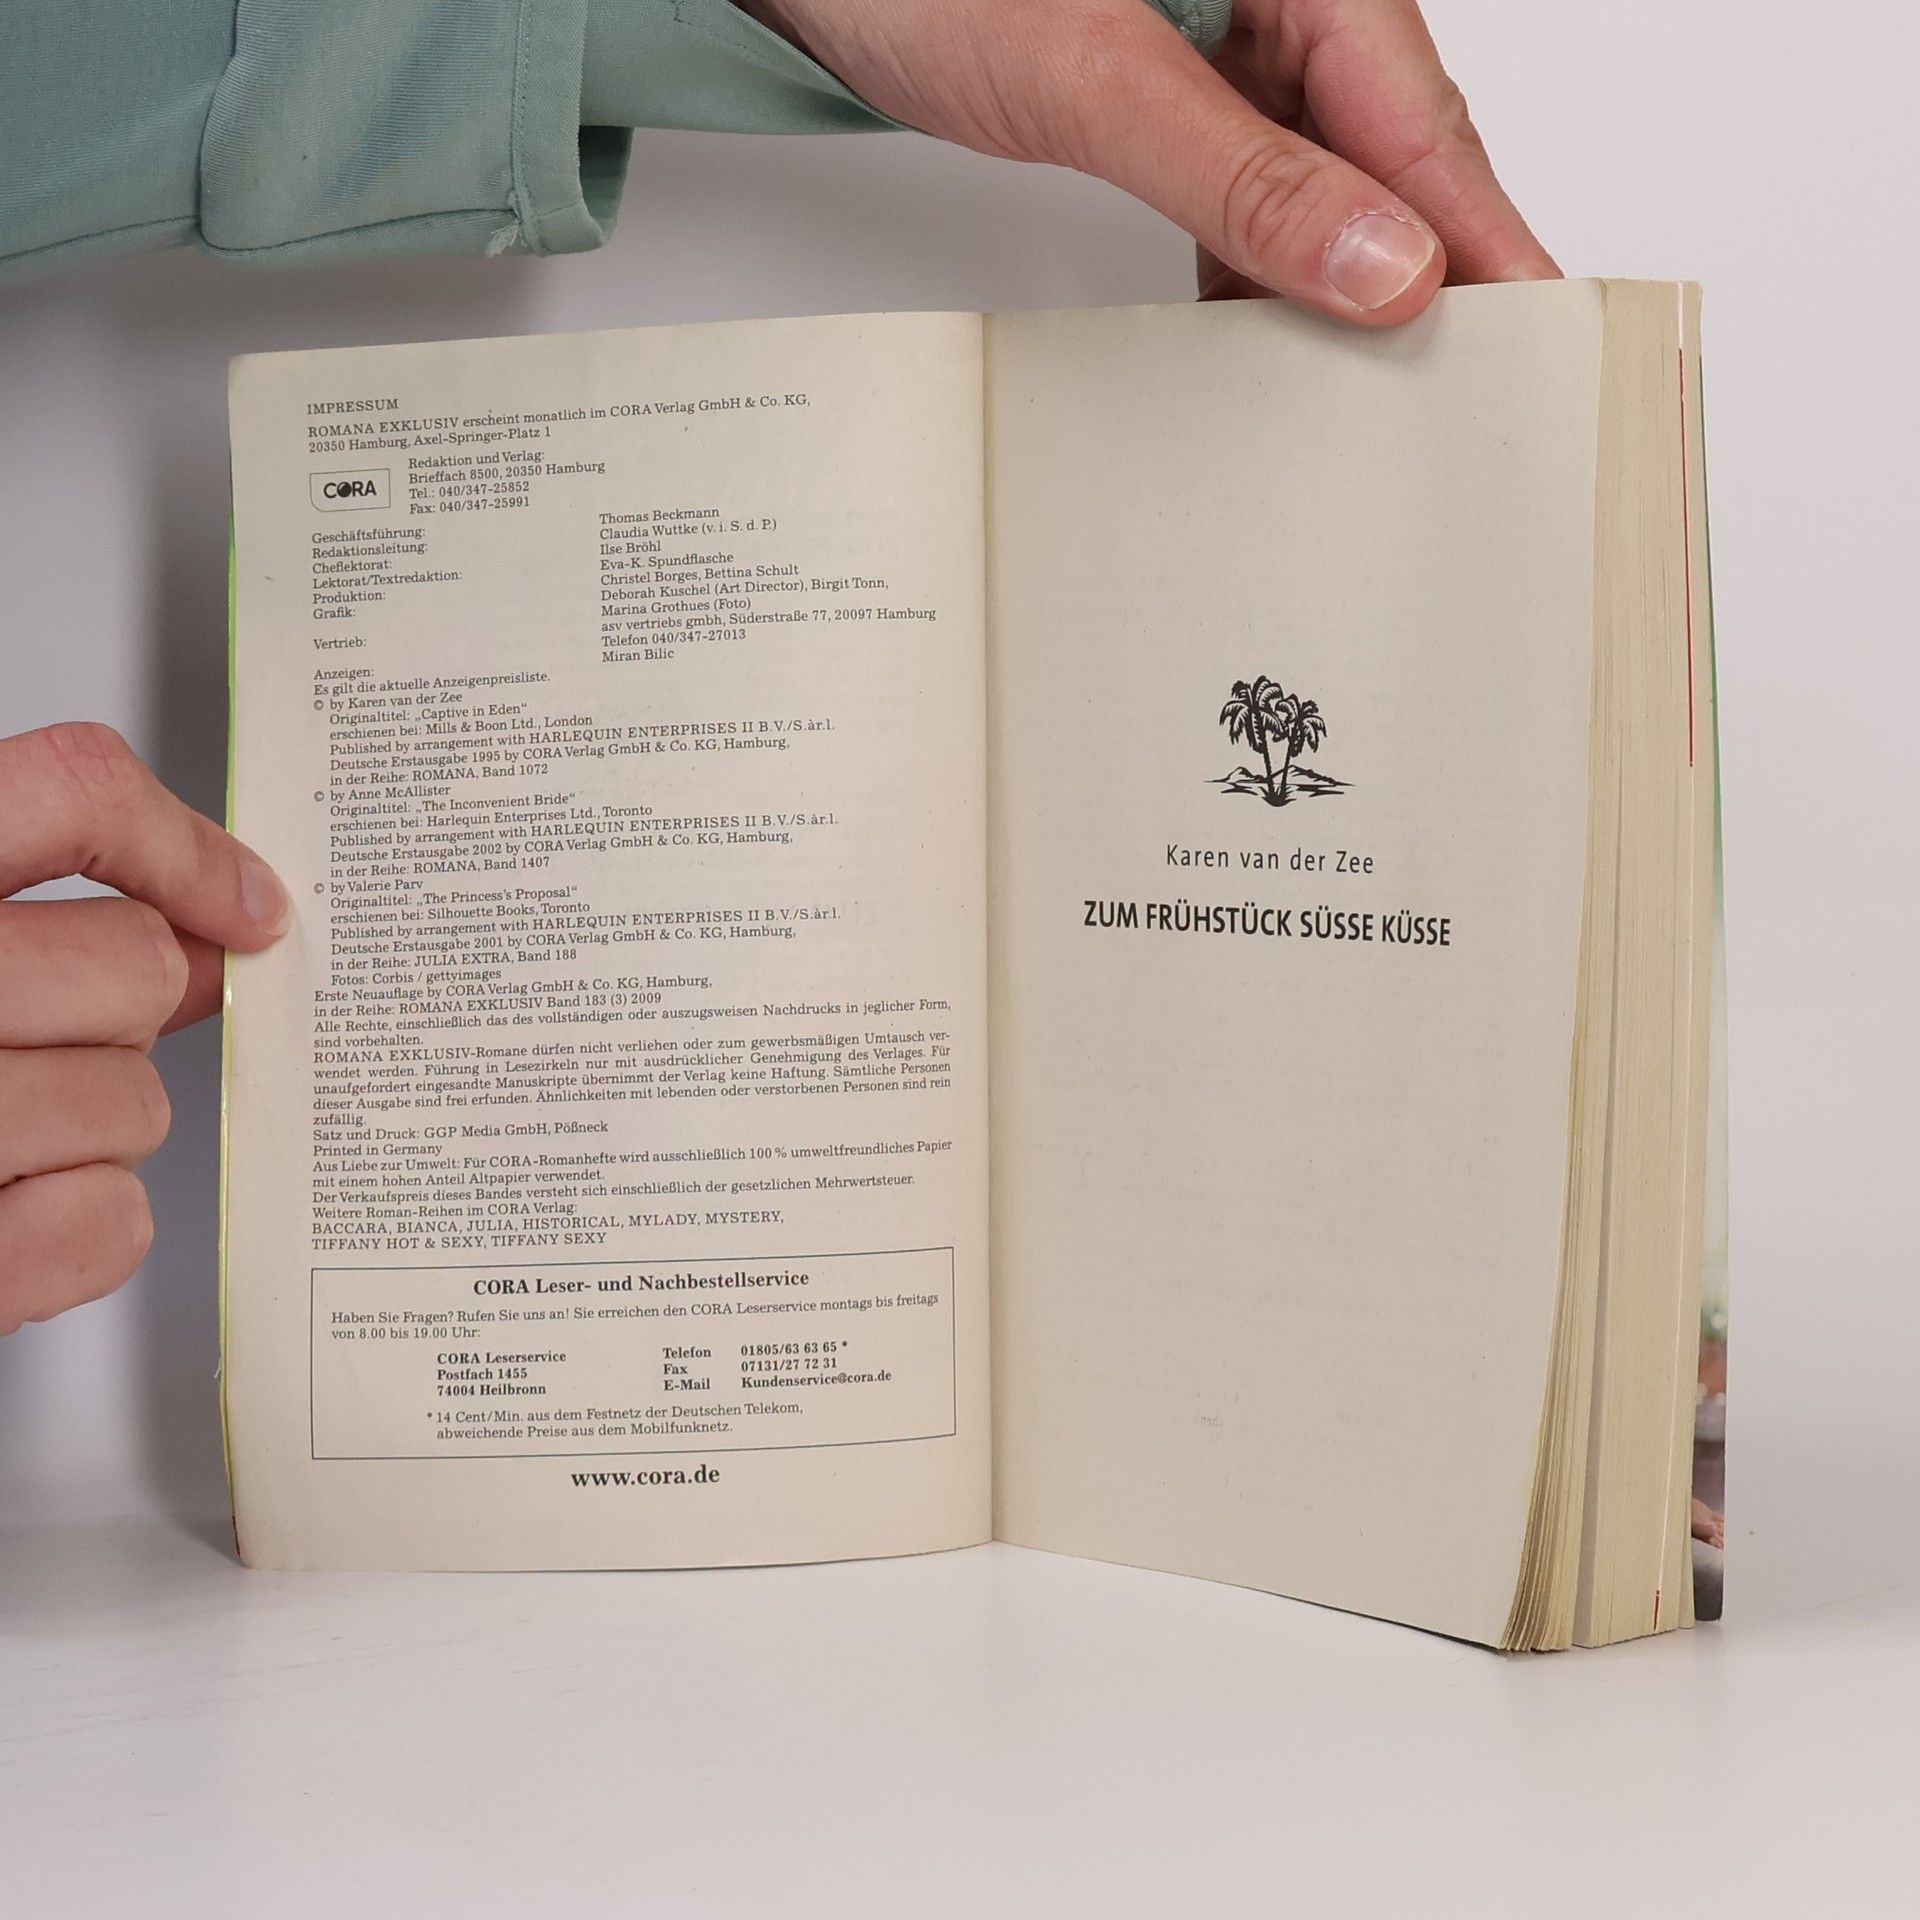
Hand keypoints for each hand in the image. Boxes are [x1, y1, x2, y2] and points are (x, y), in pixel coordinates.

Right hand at [0, 724, 290, 1334]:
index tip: (241, 907)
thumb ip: (50, 927)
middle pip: (137, 962)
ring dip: (92, 1127)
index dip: (183, 849)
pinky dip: (79, 1224)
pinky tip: (4, 1207)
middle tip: (34, 1043)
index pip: (75, 793)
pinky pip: (110, 1219)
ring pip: (137, 1100)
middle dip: (119, 1016)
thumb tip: (213, 929)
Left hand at [742, 0, 1555, 321]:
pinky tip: (1263, 336)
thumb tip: (1381, 267)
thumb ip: (1242, 175)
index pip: (1422, 117)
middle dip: (1427, 272)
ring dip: (1336, 283)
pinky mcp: (1170, 89)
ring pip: (1320, 180)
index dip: (1483, 235)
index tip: (1537, 336)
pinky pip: (1247, 188)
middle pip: (1388, 152)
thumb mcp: (1096, 82)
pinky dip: (1256, 267)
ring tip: (1373, 392)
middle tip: (1473, 392)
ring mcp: (1226, 41)